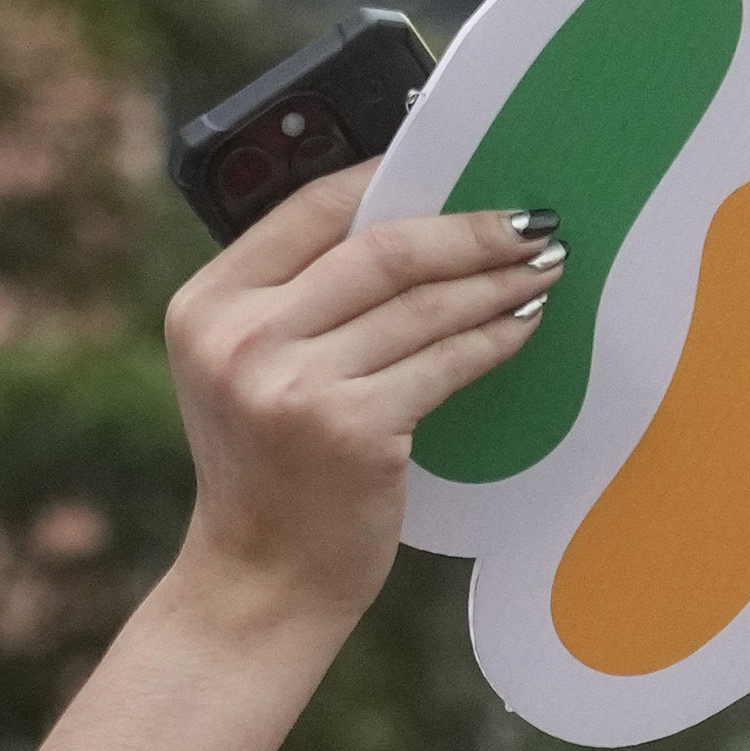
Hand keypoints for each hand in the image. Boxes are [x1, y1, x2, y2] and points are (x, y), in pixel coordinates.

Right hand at [157, 169, 559, 633]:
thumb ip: (294, 301)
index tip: (456, 169)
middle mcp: (242, 337)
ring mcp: (294, 385)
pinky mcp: (351, 430)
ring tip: (542, 268)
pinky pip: (443, 364)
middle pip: (380, 250)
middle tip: (529, 219)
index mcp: (208, 304)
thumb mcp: (245, 370)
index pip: (313, 209)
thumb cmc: (269, 473)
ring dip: (495, 281)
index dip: (393, 178)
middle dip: (468, 229)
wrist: (260, 581)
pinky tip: (523, 326)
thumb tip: (405, 224)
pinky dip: (491, 340)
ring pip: (421, 306)